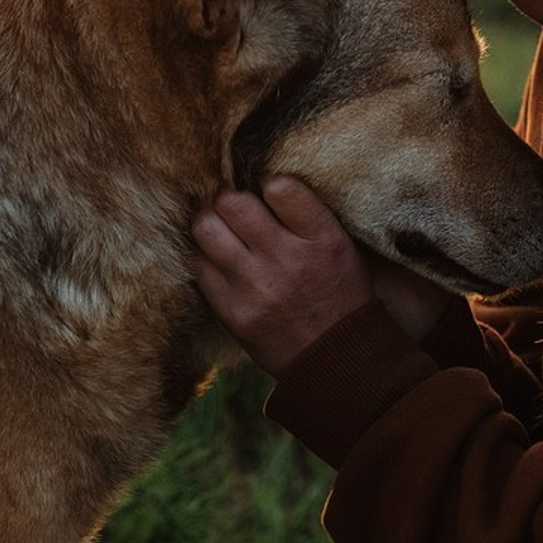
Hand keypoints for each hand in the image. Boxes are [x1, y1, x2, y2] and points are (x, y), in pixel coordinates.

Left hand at [191, 176, 454, 374]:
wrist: (338, 363)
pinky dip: (204, 256)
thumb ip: (309, 214)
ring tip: (218, 226)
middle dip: (228, 198)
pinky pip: (199, 267)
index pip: (280, 186)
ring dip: (209, 221)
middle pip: (233, 202)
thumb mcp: (343, 248)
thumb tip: (265, 180)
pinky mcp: (234, 313)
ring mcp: (257, 287)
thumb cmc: (341, 295)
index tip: (268, 191)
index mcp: (324, 239)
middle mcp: (289, 259)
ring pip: (206, 228)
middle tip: (232, 206)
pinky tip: (216, 258)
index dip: (268, 183)